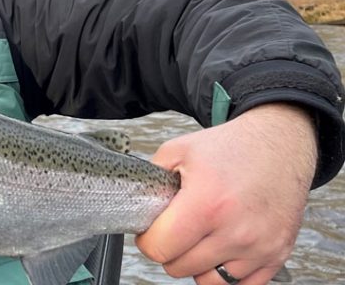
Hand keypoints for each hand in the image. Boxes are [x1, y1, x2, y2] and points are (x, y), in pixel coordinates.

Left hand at [135, 103, 316, 283]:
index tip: (151, 230)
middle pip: (180, 267)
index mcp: (207, 203)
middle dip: (170, 250)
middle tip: (176, 230)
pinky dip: (225, 272)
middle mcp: (236, 230)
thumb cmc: (231, 148)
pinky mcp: (277, 255)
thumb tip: (136, 207)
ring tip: (199, 238)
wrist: (280, 145)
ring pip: (208, 281)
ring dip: (197, 264)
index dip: (147, 240)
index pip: (160, 249)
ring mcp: (260, 247)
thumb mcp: (179, 150)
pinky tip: (220, 249)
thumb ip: (151, 180)